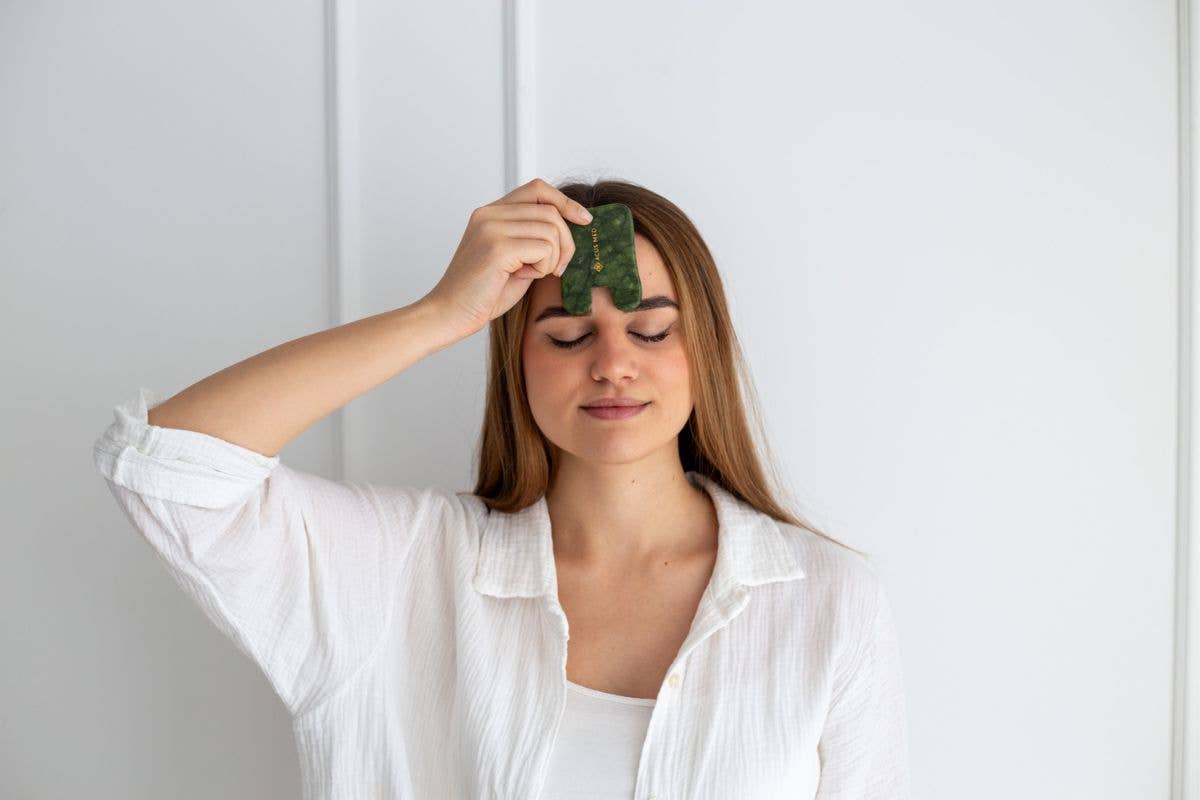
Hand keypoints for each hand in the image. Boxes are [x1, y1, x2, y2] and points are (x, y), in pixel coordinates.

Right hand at [423, 178, 592, 338]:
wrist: (449, 315)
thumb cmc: (483, 294)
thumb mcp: (515, 259)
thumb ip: (534, 240)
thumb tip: (572, 231)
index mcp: (490, 212)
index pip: (537, 189)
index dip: (565, 202)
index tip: (584, 220)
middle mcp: (489, 214)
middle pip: (550, 211)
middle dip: (566, 242)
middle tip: (557, 268)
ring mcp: (491, 228)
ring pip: (551, 230)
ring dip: (552, 258)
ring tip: (532, 274)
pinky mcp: (497, 247)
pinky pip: (544, 248)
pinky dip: (543, 267)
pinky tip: (523, 277)